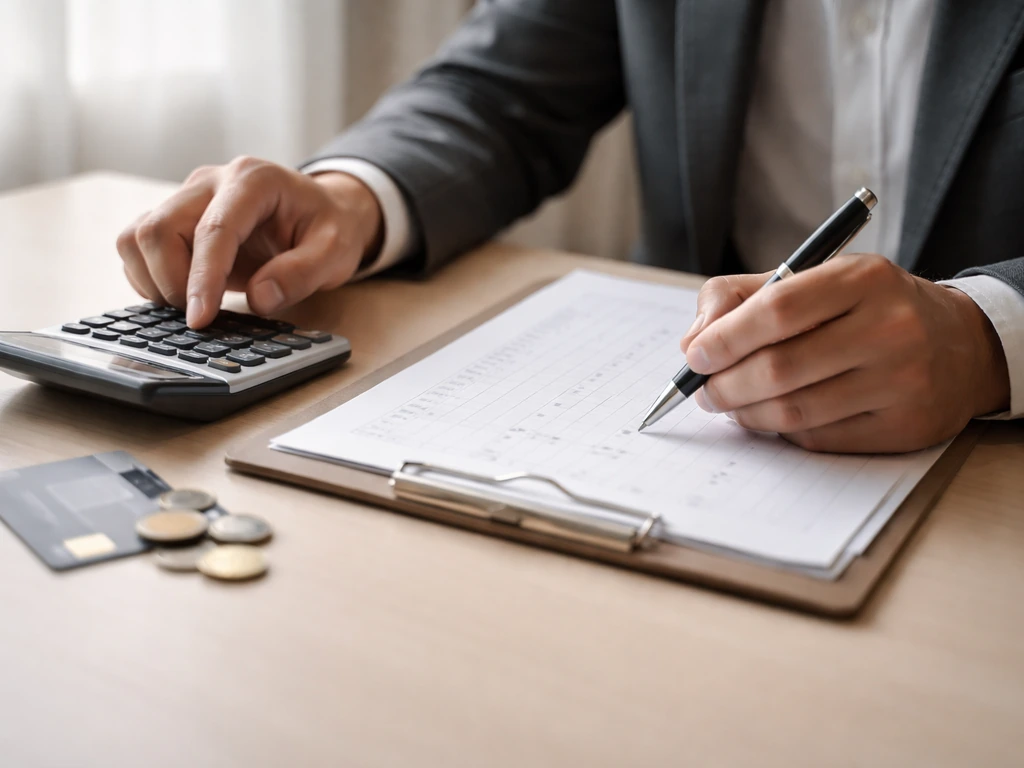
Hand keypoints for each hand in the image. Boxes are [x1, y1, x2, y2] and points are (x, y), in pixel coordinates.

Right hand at [116, 156, 382, 327]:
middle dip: (172, 282)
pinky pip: (137, 246)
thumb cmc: (330, 228)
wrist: (323, 212)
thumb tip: (259, 300)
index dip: (202, 278)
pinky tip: (181, 295)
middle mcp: (210, 182)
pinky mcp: (175, 217)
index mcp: (253, 181)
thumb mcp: (336, 252)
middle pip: (159, 228)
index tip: (199, 319)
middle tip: (203, 317)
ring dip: (153, 280)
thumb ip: (302, 274)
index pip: (214, 230)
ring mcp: (187, 197)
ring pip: (138, 236)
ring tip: (192, 306)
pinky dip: (148, 277)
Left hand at [678, 254, 1010, 452]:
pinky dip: (782, 431)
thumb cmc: (865, 309)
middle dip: (725, 385)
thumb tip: (694, 343)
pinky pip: (819, 438)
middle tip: (704, 391)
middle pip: (780, 367)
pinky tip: (773, 416)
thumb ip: (741, 298)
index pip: (777, 309)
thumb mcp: (811, 280)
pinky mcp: (904, 426)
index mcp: (862, 279)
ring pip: (794, 410)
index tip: (696, 357)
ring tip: (730, 405)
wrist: (958, 344)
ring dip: (746, 413)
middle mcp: (890, 327)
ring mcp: (902, 380)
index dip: (726, 338)